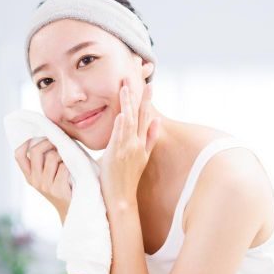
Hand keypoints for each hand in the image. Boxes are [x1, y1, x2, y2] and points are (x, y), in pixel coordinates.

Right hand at [14, 138, 71, 223]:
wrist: (72, 210)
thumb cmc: (63, 185)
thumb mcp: (48, 175)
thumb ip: (43, 161)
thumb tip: (48, 136)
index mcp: (29, 176)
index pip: (18, 155)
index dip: (25, 143)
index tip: (36, 137)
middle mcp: (34, 180)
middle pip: (35, 151)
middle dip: (48, 142)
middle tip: (58, 143)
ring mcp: (45, 186)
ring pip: (51, 157)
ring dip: (62, 154)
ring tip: (67, 159)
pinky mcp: (57, 189)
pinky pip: (64, 167)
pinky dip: (70, 165)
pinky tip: (72, 169)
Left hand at [99, 78, 159, 207]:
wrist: (122, 198)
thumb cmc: (127, 177)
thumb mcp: (143, 156)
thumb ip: (150, 138)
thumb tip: (156, 120)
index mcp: (143, 143)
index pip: (146, 116)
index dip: (147, 99)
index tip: (149, 83)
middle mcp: (137, 143)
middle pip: (139, 115)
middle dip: (138, 95)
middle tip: (136, 76)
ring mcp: (128, 149)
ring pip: (129, 122)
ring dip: (127, 104)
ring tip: (125, 88)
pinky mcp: (117, 155)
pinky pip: (119, 138)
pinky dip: (121, 126)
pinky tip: (122, 114)